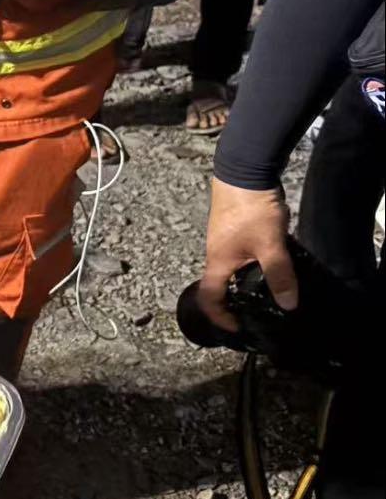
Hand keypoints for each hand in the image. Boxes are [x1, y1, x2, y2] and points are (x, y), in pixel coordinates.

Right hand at [198, 178, 297, 331]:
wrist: (243, 170)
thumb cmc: (251, 209)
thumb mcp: (271, 245)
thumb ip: (280, 276)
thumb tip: (289, 305)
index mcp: (218, 261)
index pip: (209, 297)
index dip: (219, 316)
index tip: (237, 328)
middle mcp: (215, 252)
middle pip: (219, 283)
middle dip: (236, 300)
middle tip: (259, 310)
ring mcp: (222, 238)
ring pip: (230, 267)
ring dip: (244, 281)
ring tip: (270, 287)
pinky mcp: (231, 227)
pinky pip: (238, 254)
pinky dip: (250, 264)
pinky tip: (270, 260)